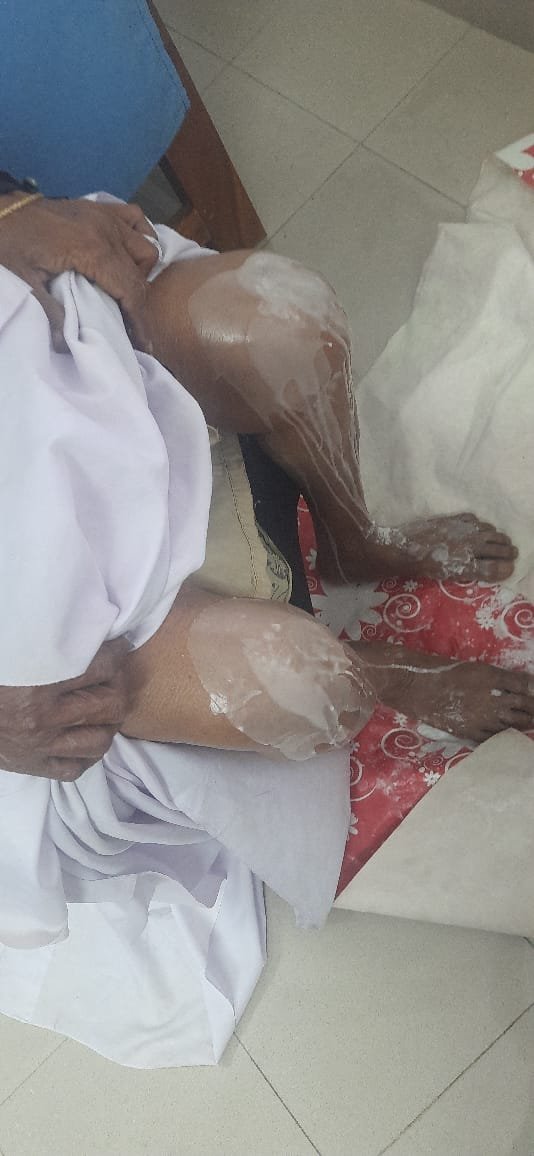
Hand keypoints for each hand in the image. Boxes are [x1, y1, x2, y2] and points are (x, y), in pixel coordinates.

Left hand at [0, 195, 157, 349]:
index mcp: (92, 249)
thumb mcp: (25, 283)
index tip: (142, 344)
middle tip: (129, 326)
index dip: (139, 320)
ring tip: (124, 289)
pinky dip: (140, 236)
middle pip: (139, 273)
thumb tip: (67, 344)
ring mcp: (103, 215)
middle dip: (138, 303)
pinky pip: (134, 218)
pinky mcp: (97, 208)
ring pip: (145, 246)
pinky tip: (128, 253)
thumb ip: (50, 313)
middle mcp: (106, 230)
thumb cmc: (9, 245)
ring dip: (140, 270)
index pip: (130, 290)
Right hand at [0, 639, 129, 780]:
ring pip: (100, 741)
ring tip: (105, 708)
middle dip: (119, 687)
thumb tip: (84, 624)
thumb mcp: (15, 651)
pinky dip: (87, 754)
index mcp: (37, 681)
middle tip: (115, 677)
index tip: (117, 646)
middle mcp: (42, 718)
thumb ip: (48, 642)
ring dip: (109, 723)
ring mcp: (38, 747)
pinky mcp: (31, 767)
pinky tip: (84, 736)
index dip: (116, 653)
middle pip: (110, 705)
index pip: (101, 667)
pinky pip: (75, 768)